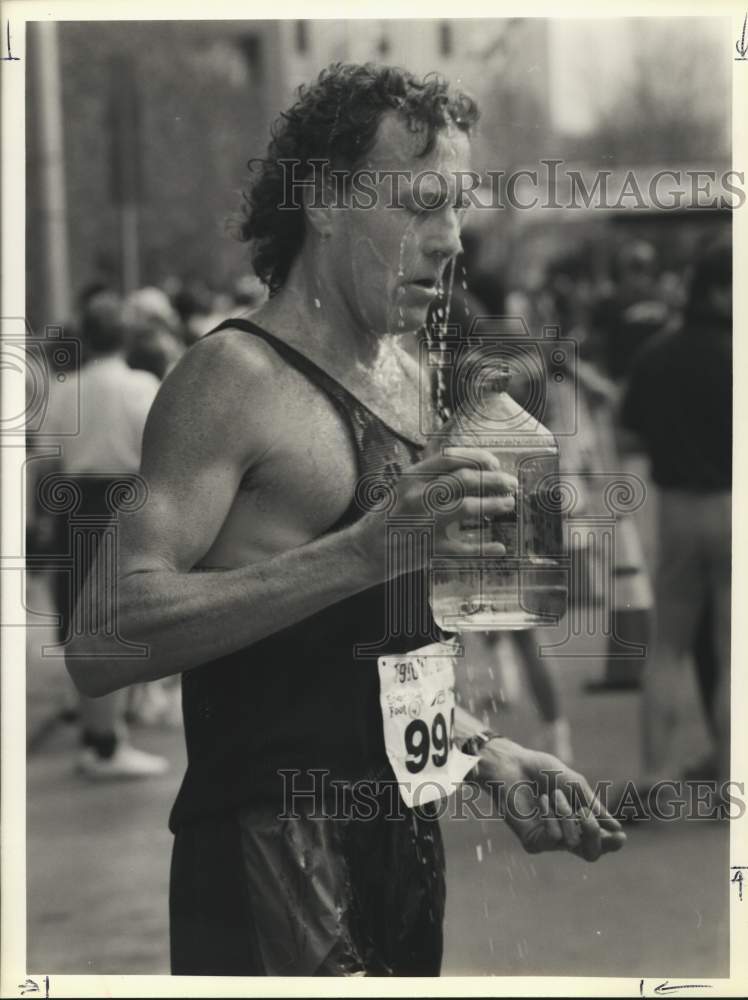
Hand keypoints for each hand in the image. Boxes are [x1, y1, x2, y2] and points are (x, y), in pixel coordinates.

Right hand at [352, 448, 516, 579]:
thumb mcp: (402, 487)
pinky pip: (464, 549)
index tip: (495, 463)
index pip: (450, 458)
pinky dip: (485, 549)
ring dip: (494, 504)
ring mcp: (424, 523)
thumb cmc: (388, 517)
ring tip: (508, 504)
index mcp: (411, 477)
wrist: (364, 551)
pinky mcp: (430, 550)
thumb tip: (467, 463)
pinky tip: (500, 547)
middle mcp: (417, 496)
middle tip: (511, 483)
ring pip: (468, 507)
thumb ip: (429, 475)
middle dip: (494, 480)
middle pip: (464, 480)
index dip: (478, 458)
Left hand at [476, 738, 626, 861]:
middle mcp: (566, 835)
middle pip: (592, 854)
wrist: (515, 764)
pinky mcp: (533, 842)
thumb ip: (594, 807)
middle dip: (593, 834)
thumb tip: (615, 828)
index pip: (601, 842)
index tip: (620, 836)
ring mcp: (549, 840)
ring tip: (554, 795)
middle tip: (585, 814)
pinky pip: (554, 839)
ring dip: (566, 813)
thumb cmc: (544, 772)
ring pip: (572, 842)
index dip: (612, 843)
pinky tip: (542, 802)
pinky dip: (551, 817)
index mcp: (579, 822)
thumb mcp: (576, 785)